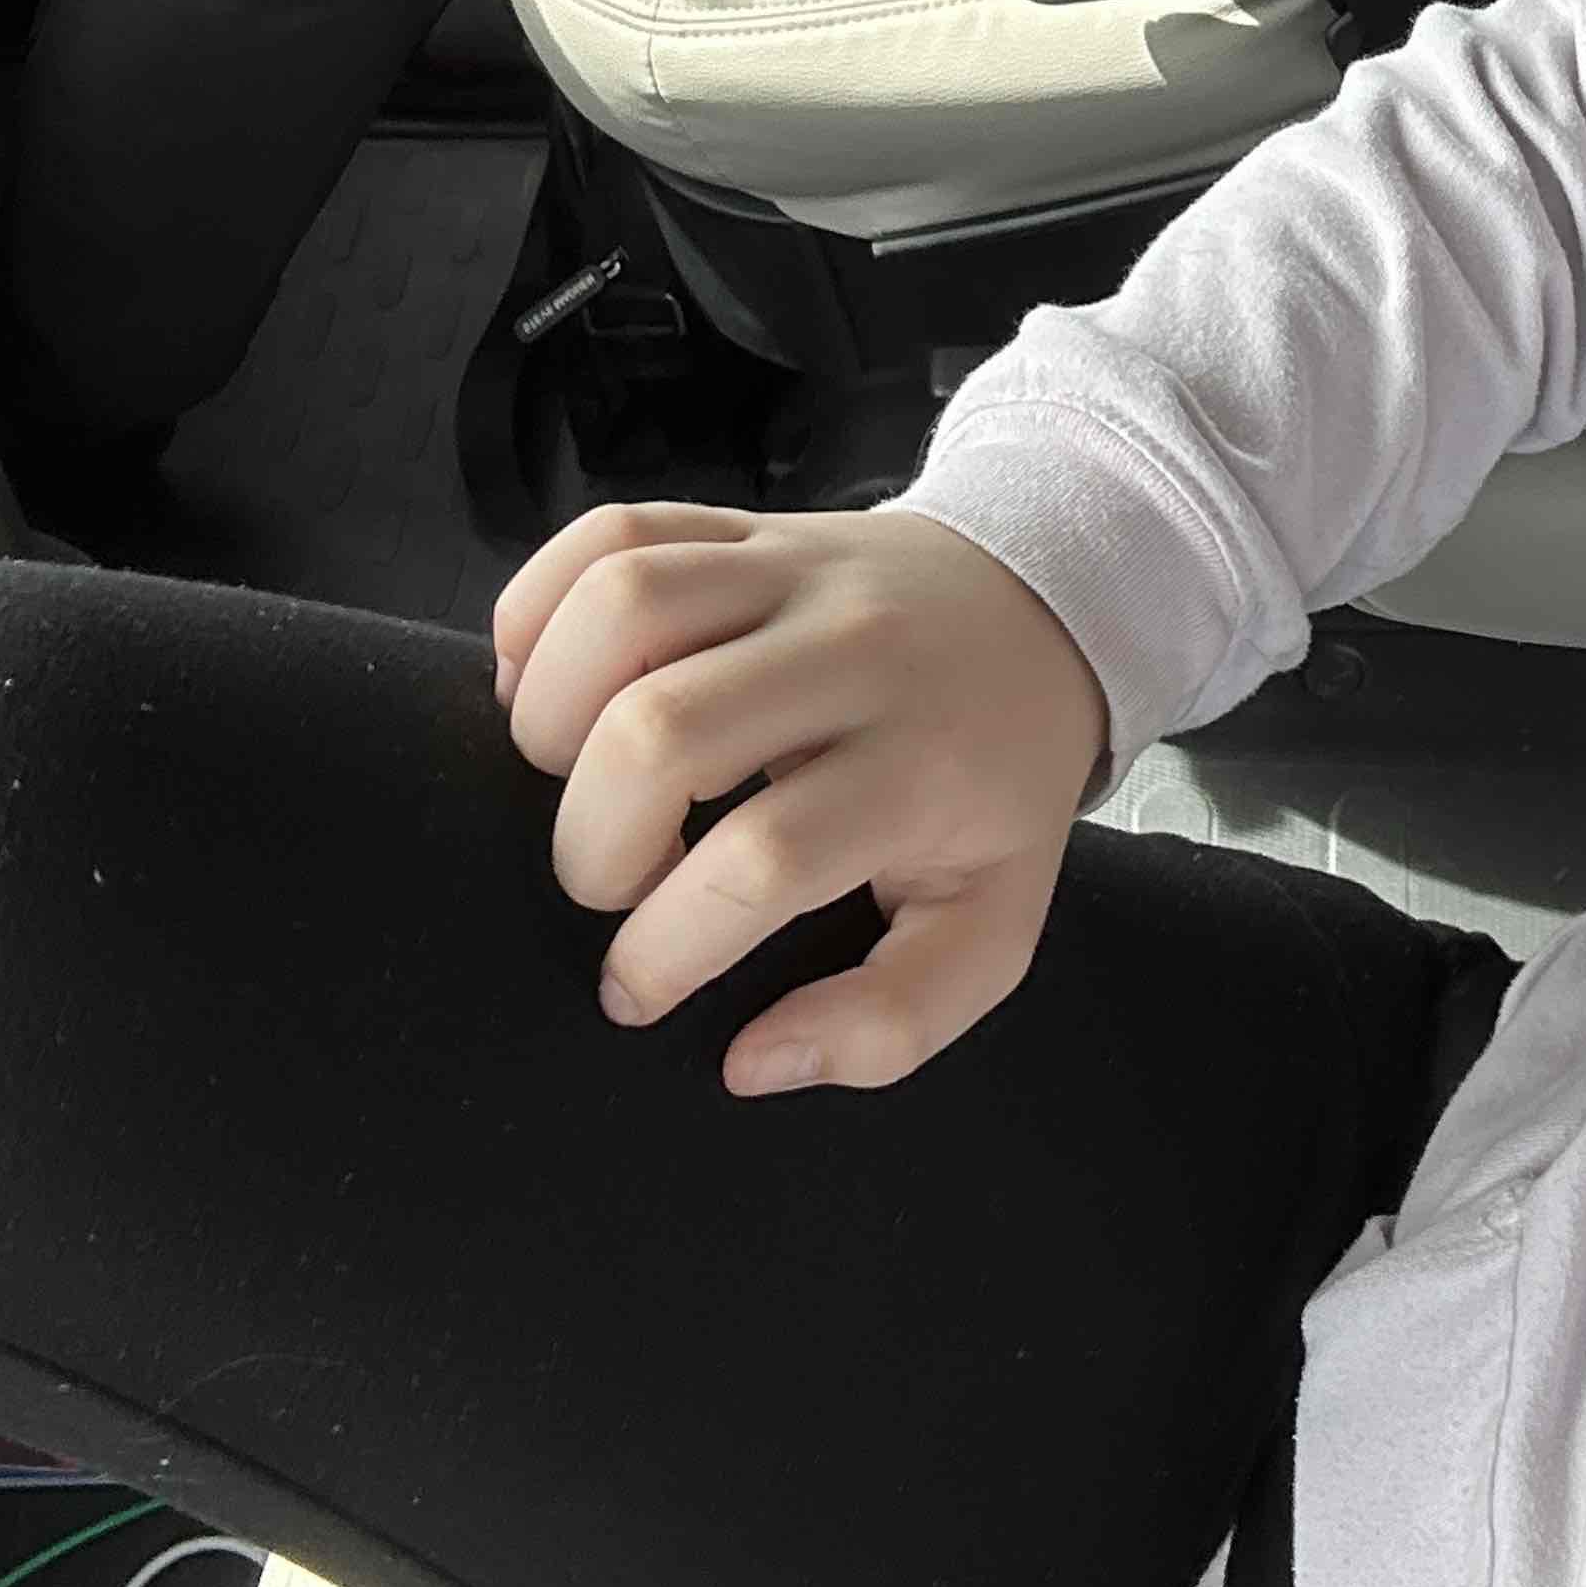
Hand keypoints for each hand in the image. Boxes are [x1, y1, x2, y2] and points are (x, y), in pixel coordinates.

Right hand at [493, 497, 1113, 1093]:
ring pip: (625, 605)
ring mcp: (796, 567)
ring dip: (553, 714)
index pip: (763, 859)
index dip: (668, 946)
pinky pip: (610, 533)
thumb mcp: (991, 924)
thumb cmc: (995, 785)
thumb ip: (891, 1024)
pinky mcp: (744, 523)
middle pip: (666, 729)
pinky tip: (544, 688)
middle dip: (594, 840)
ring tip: (571, 781)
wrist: (1045, 611)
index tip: (635, 990)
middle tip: (611, 882)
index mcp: (922, 763)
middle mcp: (855, 651)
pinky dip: (540, 610)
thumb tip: (750, 1063)